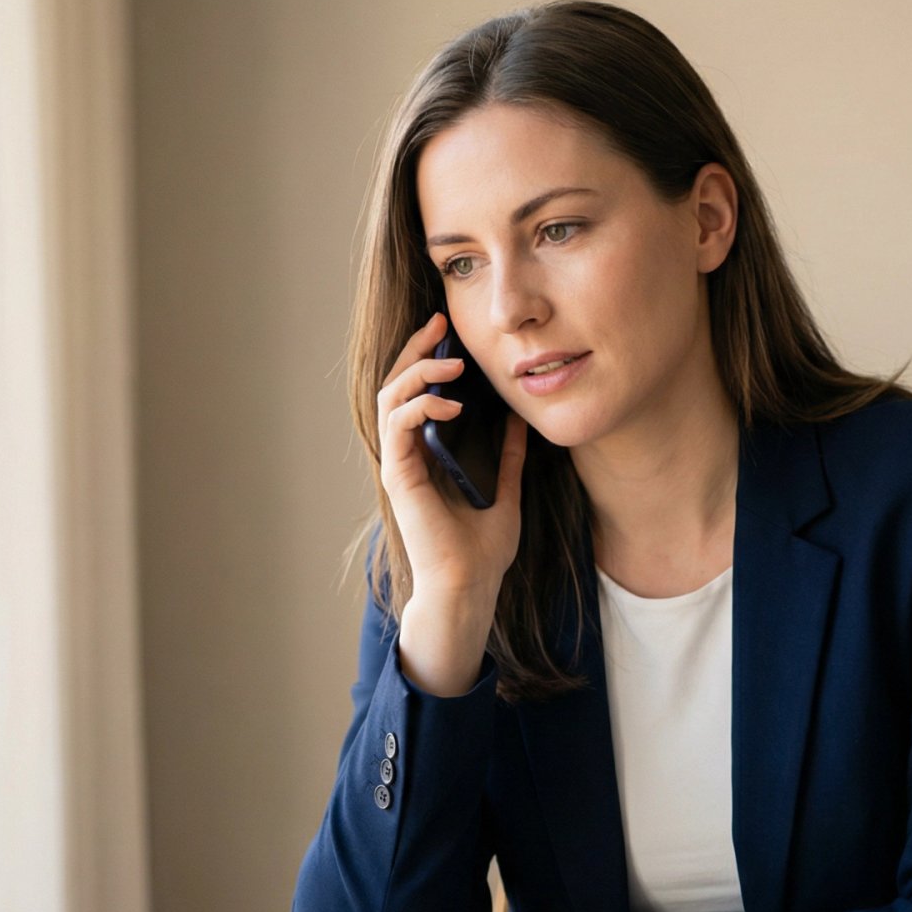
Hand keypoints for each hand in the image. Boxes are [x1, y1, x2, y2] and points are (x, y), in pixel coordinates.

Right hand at [377, 311, 528, 603]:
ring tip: (452, 363)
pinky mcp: (399, 477)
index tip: (449, 334)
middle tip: (439, 324)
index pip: (417, 394)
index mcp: (429, 455)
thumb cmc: (483, 551)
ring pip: (391, 398)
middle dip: (415, 350)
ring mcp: (400, 464)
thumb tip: (520, 420)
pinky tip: (451, 404)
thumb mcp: (506, 491)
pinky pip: (398, 426)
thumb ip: (509, 456)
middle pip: (397, 385)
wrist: (470, 587)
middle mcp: (408, 455)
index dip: (427, 359)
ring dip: (418, 372)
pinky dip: (420, 405)